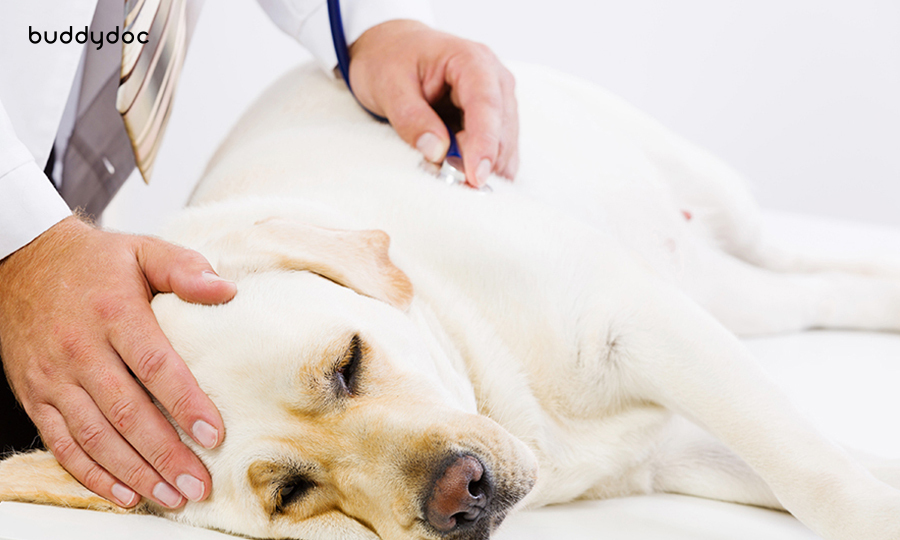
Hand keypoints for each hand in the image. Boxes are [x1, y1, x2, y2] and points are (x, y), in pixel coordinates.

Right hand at [0, 216, 235, 508]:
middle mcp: (80, 349)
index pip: (153, 365)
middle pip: (126, 412)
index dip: (184, 403)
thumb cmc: (96, 262)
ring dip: (135, 473)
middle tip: (200, 484)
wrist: (22, 262)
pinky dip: (93, 474)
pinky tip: (125, 493)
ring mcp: (53, 377)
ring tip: (173, 497)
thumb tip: (227, 291)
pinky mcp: (36, 396)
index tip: (214, 434)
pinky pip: (62, 444)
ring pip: (95, 436)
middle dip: (165, 454)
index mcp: (113, 312)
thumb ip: (185, 269)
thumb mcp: (142, 250)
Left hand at [348, 20, 517, 187]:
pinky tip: (464, 179)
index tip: (475, 177)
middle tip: (454, 187)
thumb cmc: (389, 60)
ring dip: (484, 168)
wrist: (391, 48)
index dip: (484, 144)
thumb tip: (437, 151)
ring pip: (505, 145)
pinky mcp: (493, 120)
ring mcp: (498, 100)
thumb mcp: (388, 85)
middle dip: (483, 162)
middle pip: (502, 129)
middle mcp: (494, 78)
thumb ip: (411, 117)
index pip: (486, 104)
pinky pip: (498, 151)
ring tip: (453, 182)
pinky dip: (483, 167)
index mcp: (470, 60)